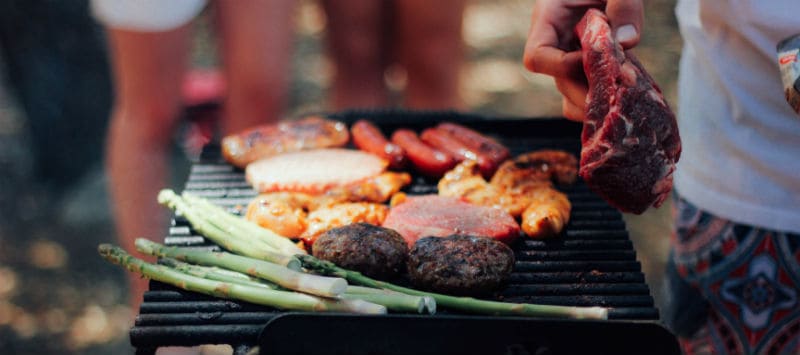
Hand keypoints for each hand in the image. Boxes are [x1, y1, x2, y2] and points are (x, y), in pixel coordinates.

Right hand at [523, 0, 642, 120]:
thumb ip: (624, 4)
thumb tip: (627, 41)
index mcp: (550, 17)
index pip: (538, 57)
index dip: (562, 66)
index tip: (593, 59)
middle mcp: (557, 41)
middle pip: (559, 81)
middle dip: (588, 92)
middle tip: (621, 94)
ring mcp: (572, 55)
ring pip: (572, 93)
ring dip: (597, 101)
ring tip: (625, 99)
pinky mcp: (590, 63)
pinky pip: (588, 91)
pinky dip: (606, 99)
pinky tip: (630, 93)